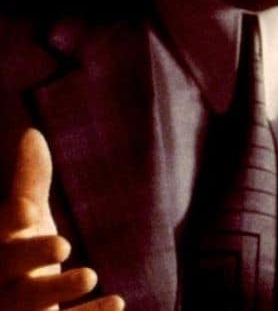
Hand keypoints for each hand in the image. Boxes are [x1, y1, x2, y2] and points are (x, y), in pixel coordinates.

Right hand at [0, 128, 123, 310]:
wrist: (16, 307)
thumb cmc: (21, 257)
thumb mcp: (25, 220)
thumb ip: (29, 181)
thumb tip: (32, 133)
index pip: (0, 233)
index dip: (10, 222)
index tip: (27, 209)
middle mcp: (0, 281)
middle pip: (8, 268)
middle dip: (31, 255)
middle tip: (62, 243)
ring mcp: (18, 309)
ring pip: (30, 303)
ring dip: (57, 290)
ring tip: (89, 274)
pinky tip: (117, 301)